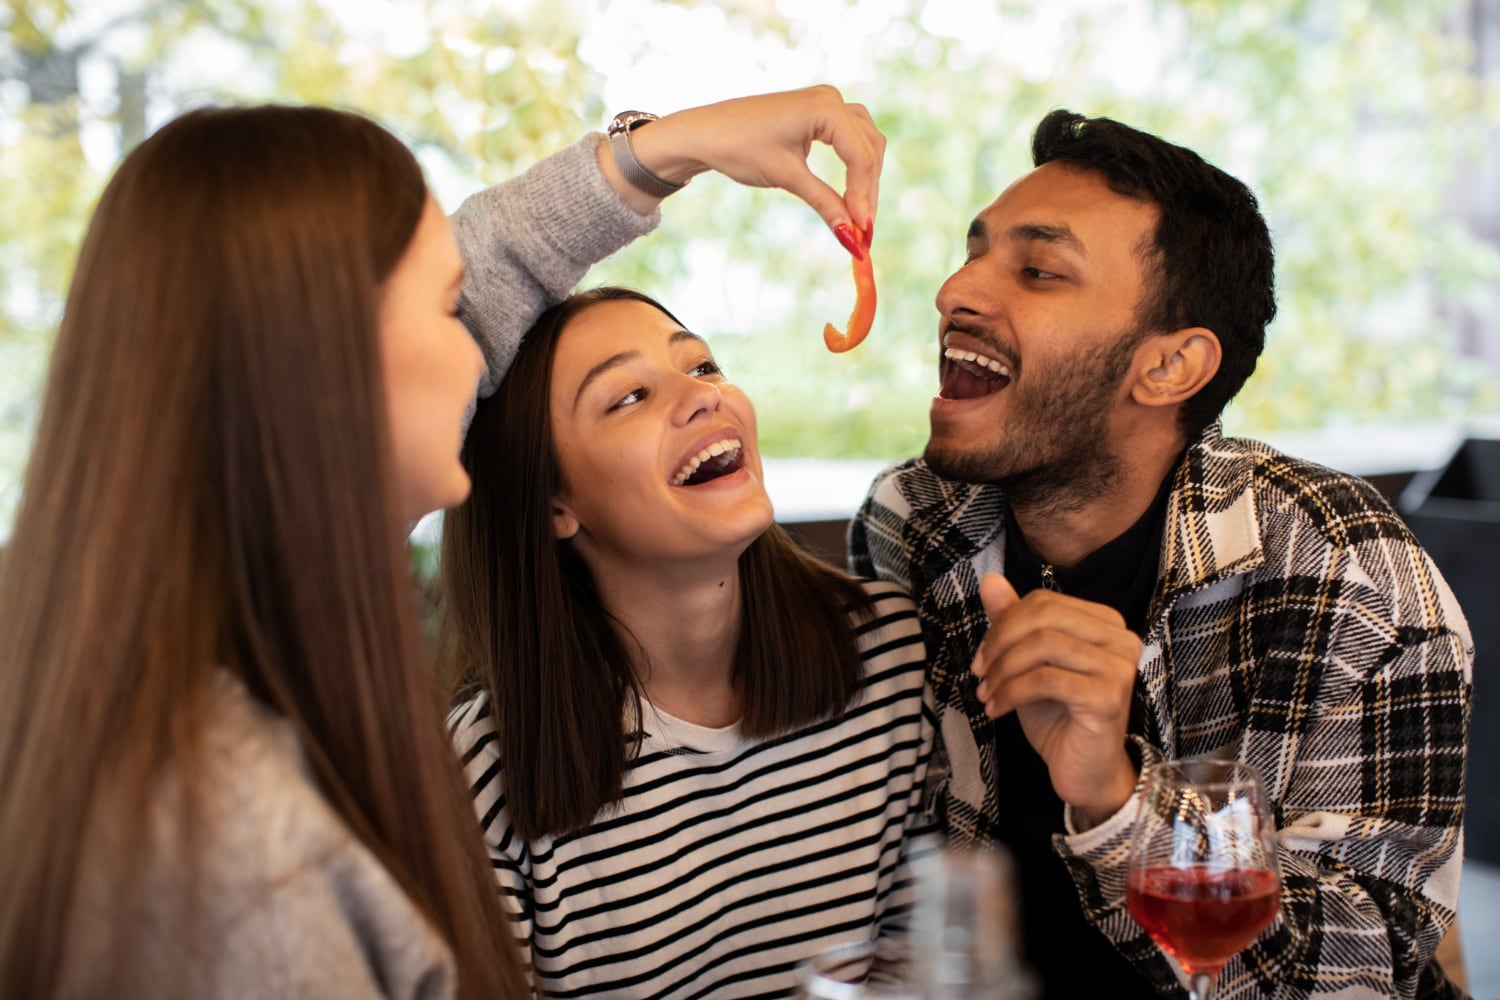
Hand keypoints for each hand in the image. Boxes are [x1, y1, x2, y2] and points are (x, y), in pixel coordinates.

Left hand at [602, 85, 883, 244]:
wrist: (705, 133)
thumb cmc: (739, 148)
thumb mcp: (786, 177)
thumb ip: (824, 203)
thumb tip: (852, 236)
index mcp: (825, 107)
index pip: (860, 156)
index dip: (863, 196)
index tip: (862, 231)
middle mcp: (831, 99)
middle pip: (869, 148)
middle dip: (868, 190)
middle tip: (864, 230)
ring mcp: (826, 103)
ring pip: (865, 142)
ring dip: (865, 178)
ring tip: (859, 216)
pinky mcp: (818, 114)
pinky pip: (850, 139)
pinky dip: (853, 166)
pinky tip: (850, 194)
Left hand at [971, 573, 1141, 825]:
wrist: (1086, 772)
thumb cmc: (1059, 716)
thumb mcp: (1028, 664)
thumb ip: (1014, 621)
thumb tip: (990, 580)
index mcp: (1104, 622)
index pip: (1043, 602)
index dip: (1003, 624)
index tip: (981, 657)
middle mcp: (1119, 638)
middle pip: (1043, 617)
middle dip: (1000, 642)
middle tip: (979, 673)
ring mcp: (1118, 667)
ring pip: (1042, 645)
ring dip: (1003, 670)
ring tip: (987, 694)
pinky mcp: (1108, 696)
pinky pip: (1046, 679)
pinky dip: (1011, 692)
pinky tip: (997, 710)